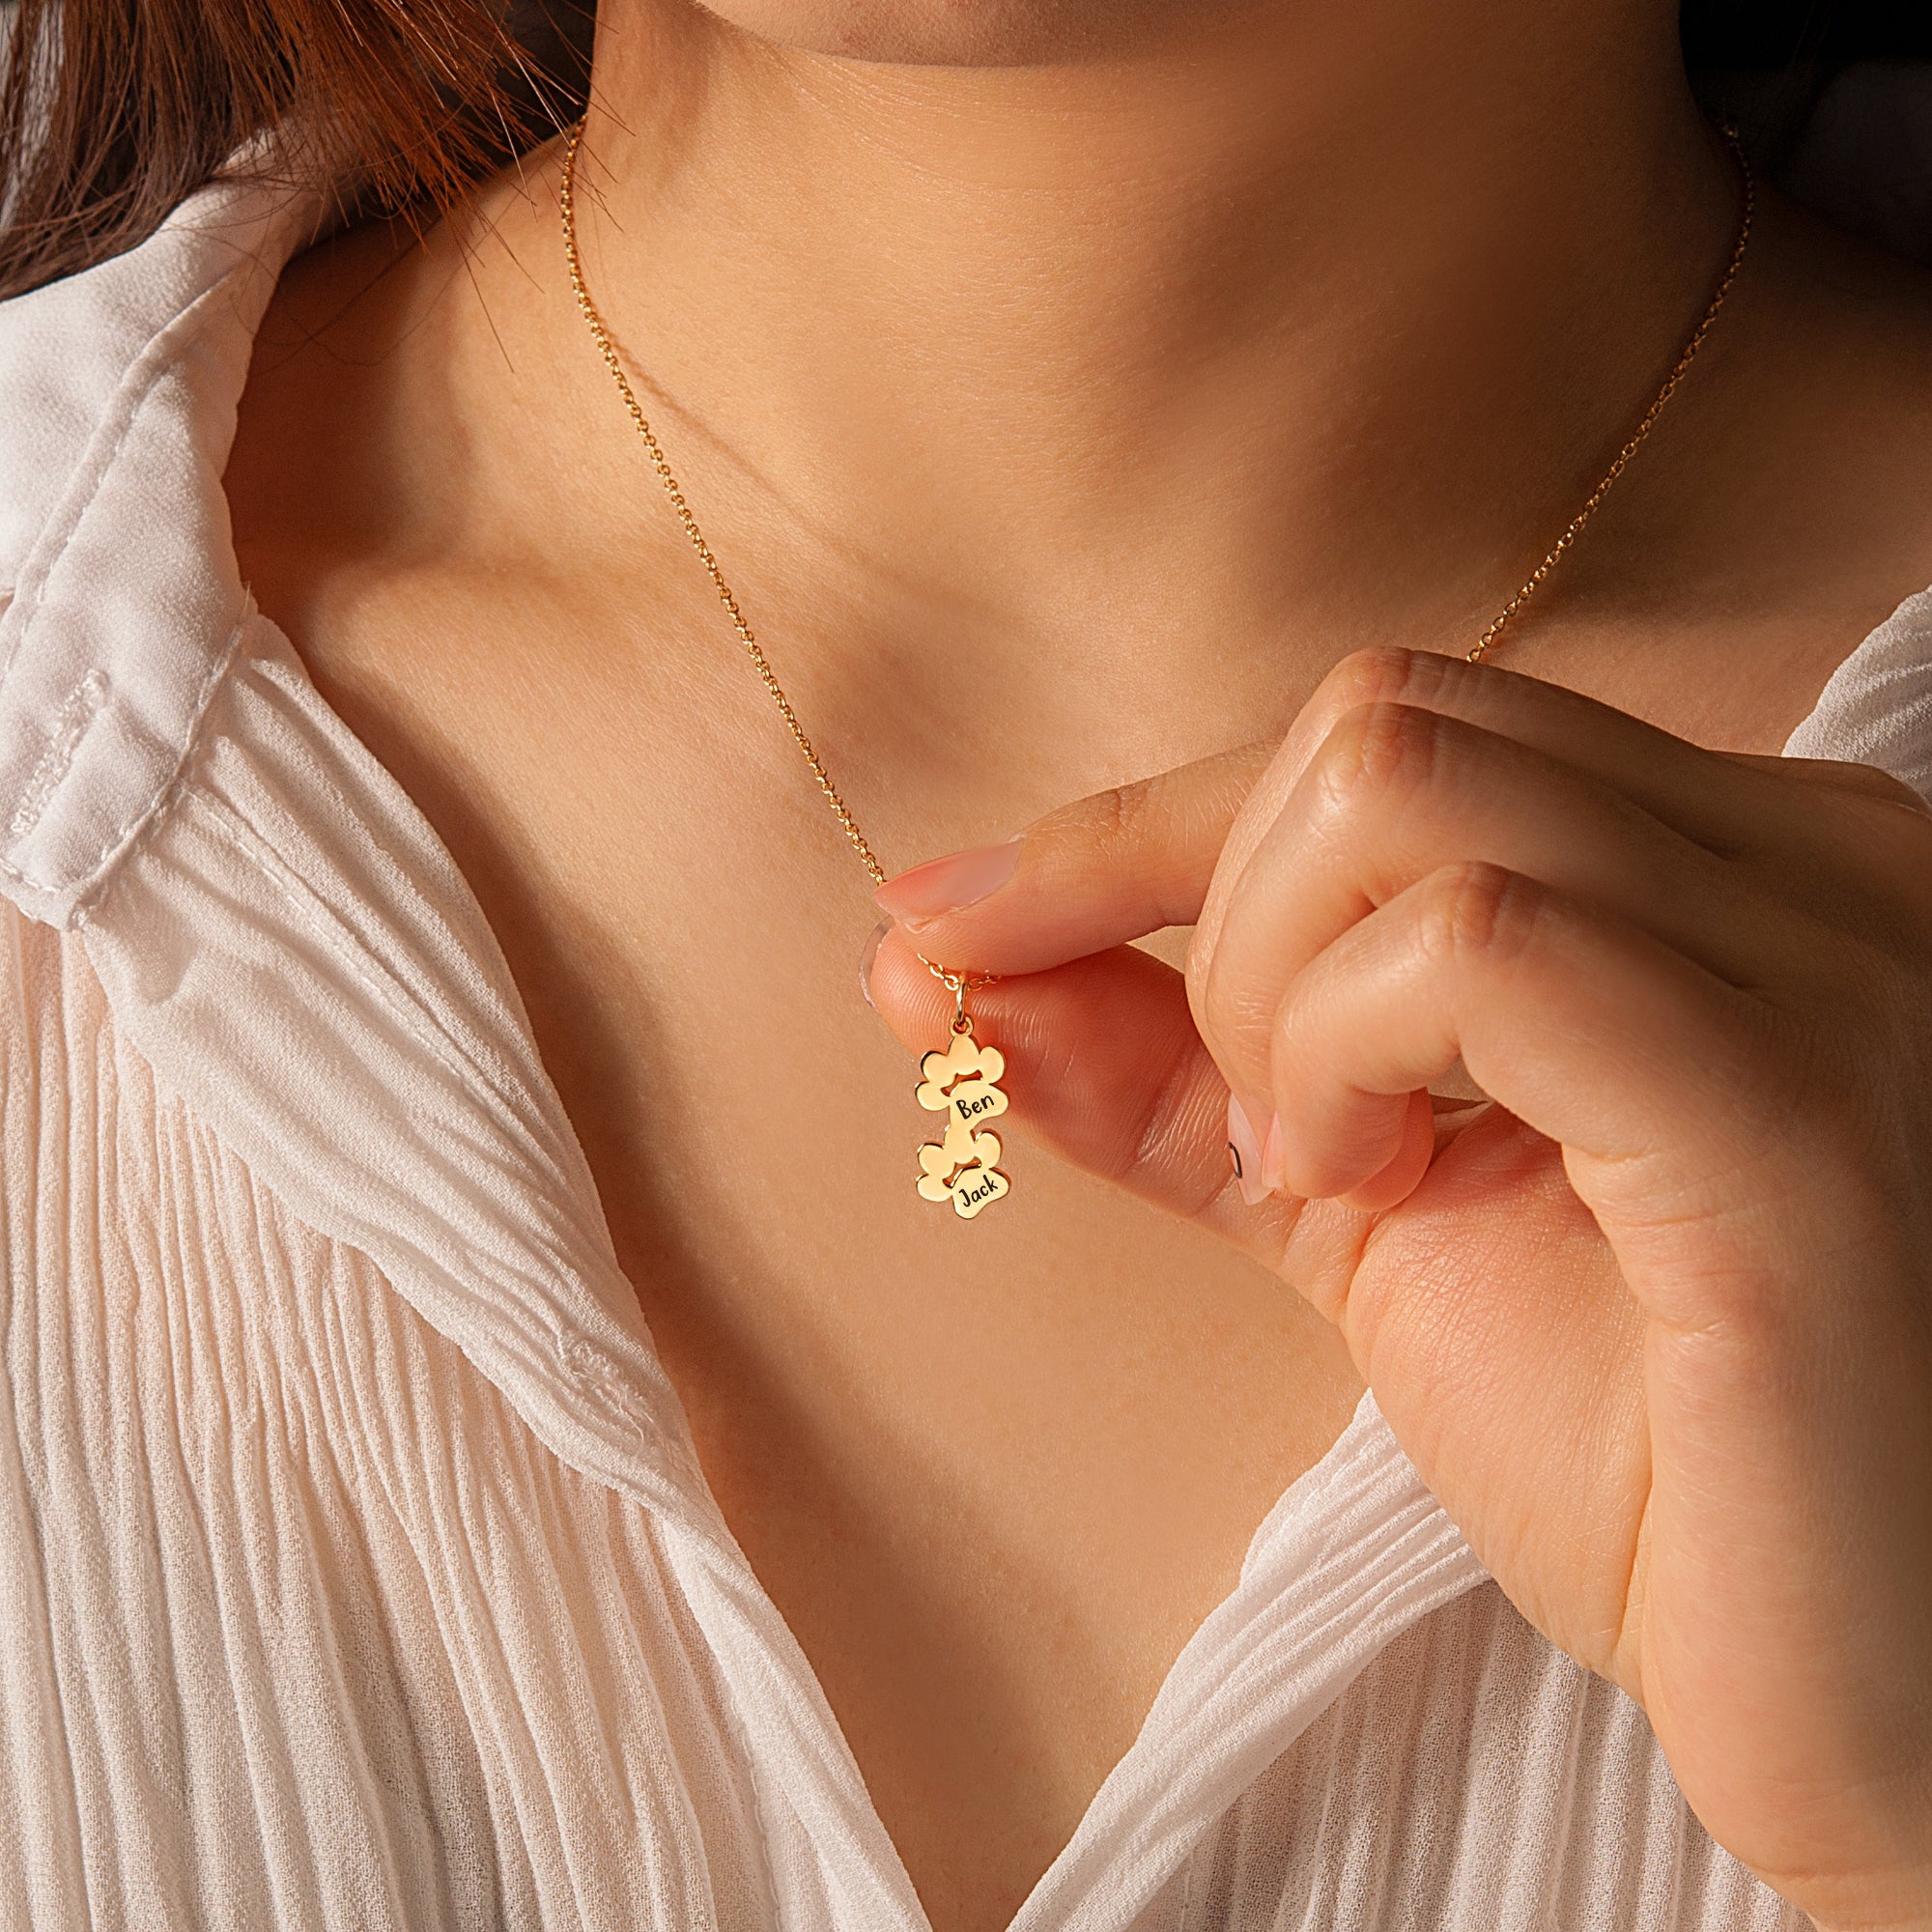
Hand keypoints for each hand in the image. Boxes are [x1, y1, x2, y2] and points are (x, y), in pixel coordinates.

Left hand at [867, 646, 1931, 1929]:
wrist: (1865, 1694)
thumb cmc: (1655, 1456)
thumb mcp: (1367, 1213)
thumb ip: (1180, 1073)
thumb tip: (947, 960)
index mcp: (1726, 866)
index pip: (1390, 733)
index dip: (1140, 825)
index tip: (946, 921)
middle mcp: (1806, 862)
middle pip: (1381, 720)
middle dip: (1216, 907)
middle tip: (1269, 1122)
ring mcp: (1824, 961)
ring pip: (1405, 791)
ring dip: (1275, 992)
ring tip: (1342, 1169)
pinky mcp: (1795, 1109)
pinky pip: (1481, 941)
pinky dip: (1345, 1049)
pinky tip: (1383, 1191)